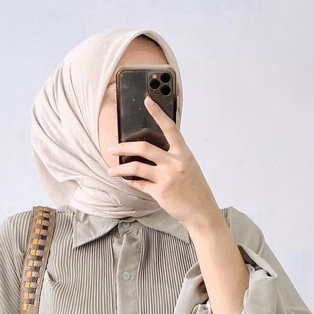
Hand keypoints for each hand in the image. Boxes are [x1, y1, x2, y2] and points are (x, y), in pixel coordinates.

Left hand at [106, 95, 223, 232]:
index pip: (170, 128)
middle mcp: (174, 163)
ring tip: (111, 171)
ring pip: (136, 167)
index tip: (147, 100)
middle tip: (112, 148)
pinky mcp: (160, 192)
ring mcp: (166, 178)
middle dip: (124, 147)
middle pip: (144, 147)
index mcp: (184, 154)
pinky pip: (139, 184)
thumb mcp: (189, 168)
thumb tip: (153, 154)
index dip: (158, 113)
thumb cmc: (196, 191)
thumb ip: (174, 158)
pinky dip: (130, 182)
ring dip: (120, 169)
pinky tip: (125, 180)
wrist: (202, 213)